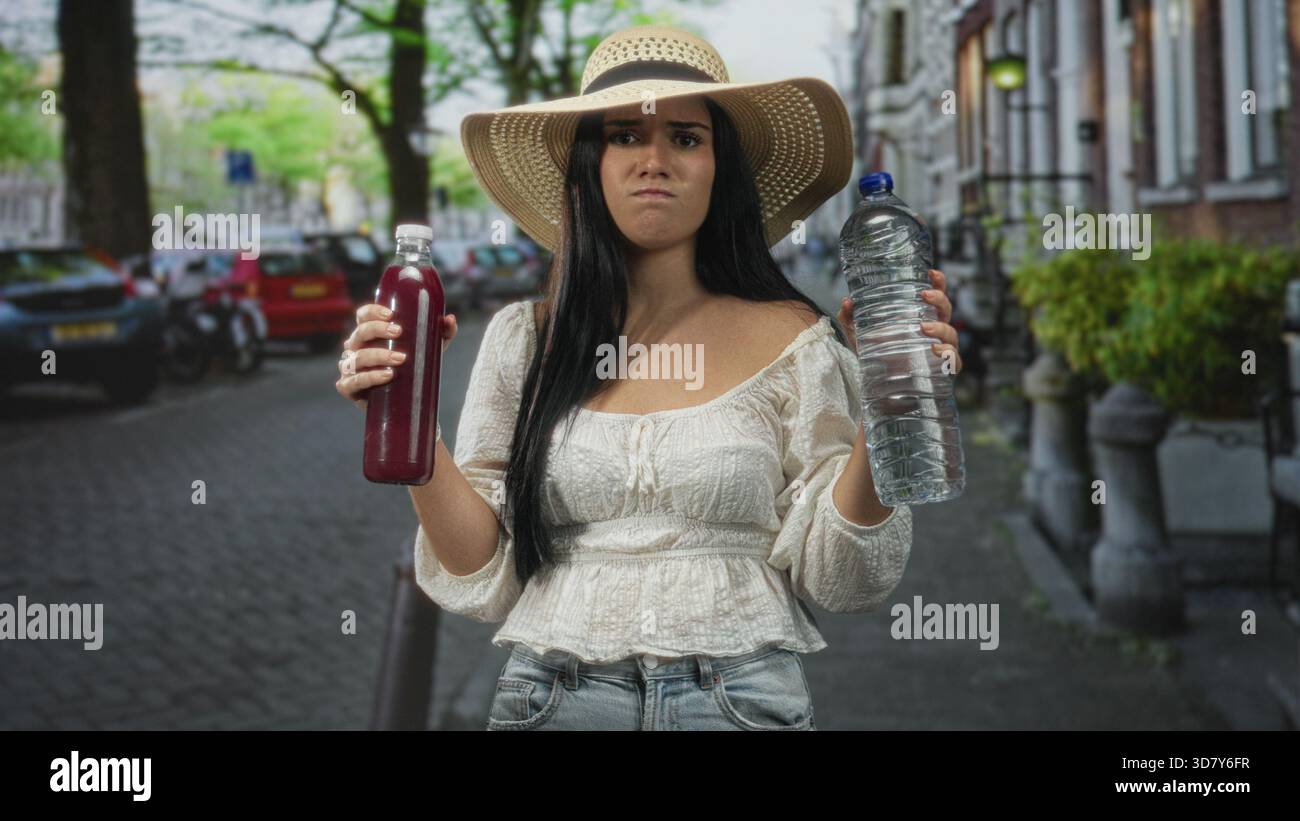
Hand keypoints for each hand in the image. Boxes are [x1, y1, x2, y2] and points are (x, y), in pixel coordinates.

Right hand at [335, 303, 457, 410]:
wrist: (405, 405)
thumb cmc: (412, 370)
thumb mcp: (428, 351)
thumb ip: (441, 334)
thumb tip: (450, 319)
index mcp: (369, 335)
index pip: (363, 316)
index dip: (372, 312)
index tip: (391, 314)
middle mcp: (355, 349)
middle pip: (359, 333)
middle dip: (377, 330)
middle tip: (399, 332)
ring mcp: (349, 368)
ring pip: (357, 357)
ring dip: (378, 355)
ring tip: (401, 359)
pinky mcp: (349, 388)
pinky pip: (354, 381)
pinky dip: (370, 377)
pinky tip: (387, 375)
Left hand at [837, 268, 961, 373]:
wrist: (877, 390)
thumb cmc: (873, 358)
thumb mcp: (858, 336)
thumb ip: (850, 318)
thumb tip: (847, 301)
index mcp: (919, 319)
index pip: (935, 297)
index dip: (938, 283)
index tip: (932, 273)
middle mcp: (933, 333)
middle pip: (947, 311)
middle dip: (940, 300)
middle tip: (923, 296)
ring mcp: (940, 352)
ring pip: (952, 335)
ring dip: (941, 328)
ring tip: (923, 327)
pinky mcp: (942, 372)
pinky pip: (955, 361)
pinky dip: (949, 354)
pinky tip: (935, 350)